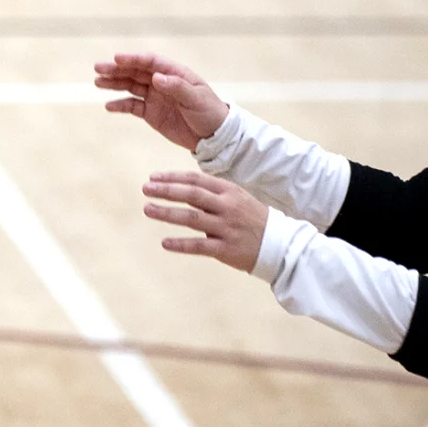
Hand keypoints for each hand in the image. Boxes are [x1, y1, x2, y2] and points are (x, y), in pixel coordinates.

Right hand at [94, 52, 228, 149]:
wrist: (214, 137)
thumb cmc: (210, 113)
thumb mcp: (196, 99)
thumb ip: (176, 87)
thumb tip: (156, 77)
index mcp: (175, 74)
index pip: (150, 62)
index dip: (133, 59)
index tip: (116, 59)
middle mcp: (162, 82)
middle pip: (135, 72)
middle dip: (116, 69)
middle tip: (98, 68)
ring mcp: (155, 97)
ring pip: (130, 86)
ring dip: (114, 83)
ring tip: (97, 82)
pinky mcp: (151, 113)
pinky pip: (132, 106)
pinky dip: (119, 105)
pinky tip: (108, 105)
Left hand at [142, 170, 266, 272]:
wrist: (281, 245)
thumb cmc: (252, 218)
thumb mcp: (237, 198)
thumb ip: (211, 192)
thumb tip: (179, 184)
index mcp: (229, 191)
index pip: (196, 180)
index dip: (172, 177)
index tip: (153, 177)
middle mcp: (227, 207)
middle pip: (192, 195)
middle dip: (166, 191)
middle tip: (145, 189)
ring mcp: (227, 228)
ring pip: (192, 218)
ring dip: (167, 213)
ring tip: (147, 209)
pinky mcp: (227, 249)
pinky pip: (200, 246)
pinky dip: (181, 244)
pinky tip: (165, 242)